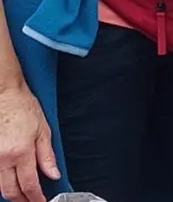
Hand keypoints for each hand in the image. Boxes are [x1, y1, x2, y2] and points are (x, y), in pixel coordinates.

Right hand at [0, 82, 56, 201]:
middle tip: (32, 201)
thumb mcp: (43, 130)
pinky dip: (1, 181)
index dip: (36, 198)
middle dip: (22, 200)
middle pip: (10, 191)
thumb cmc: (24, 108)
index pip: (29, 185)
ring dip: (11, 193)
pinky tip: (10, 181)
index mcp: (21, 152)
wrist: (4, 95)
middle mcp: (3, 158)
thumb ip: (47, 156)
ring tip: (23, 194)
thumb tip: (53, 175)